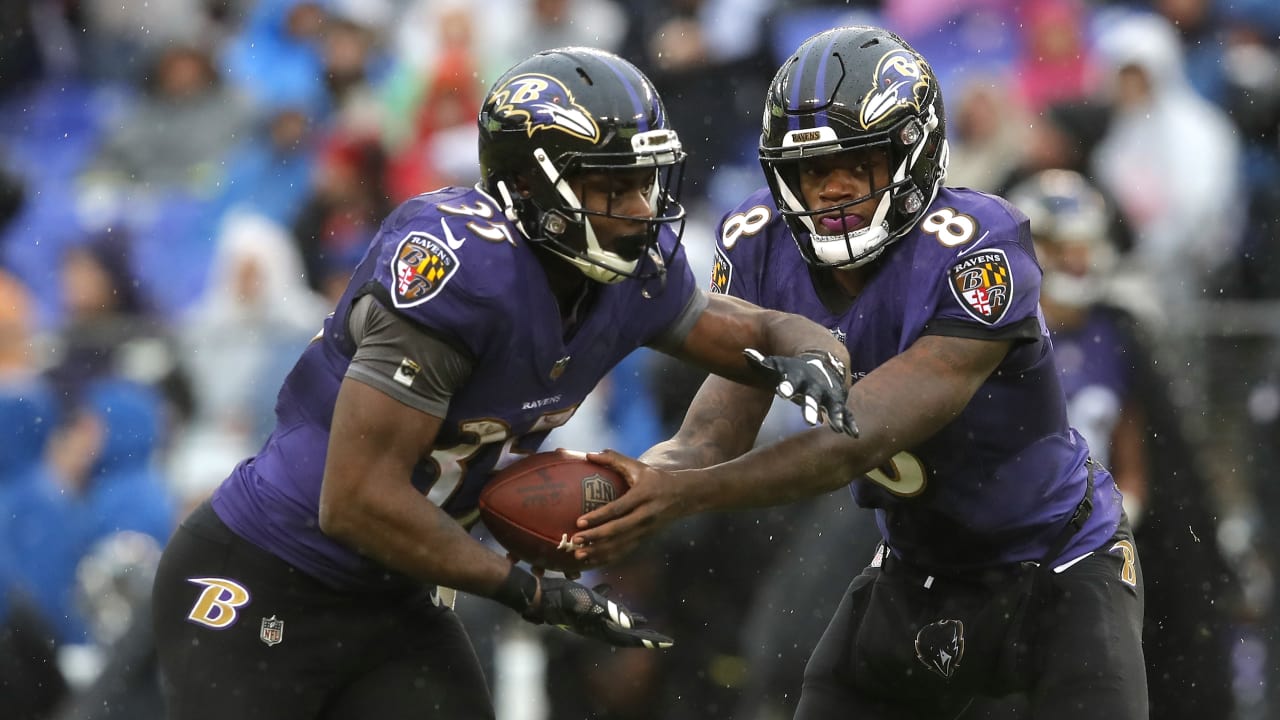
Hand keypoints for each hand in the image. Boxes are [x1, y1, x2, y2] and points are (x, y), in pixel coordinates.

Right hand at [526, 578, 673, 648]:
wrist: (536, 595)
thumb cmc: (562, 598)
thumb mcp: (589, 603)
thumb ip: (611, 612)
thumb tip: (633, 623)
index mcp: (599, 627)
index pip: (629, 638)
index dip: (648, 640)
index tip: (667, 643)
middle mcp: (594, 625)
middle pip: (625, 633)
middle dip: (644, 635)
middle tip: (663, 639)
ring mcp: (586, 616)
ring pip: (613, 621)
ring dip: (629, 619)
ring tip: (645, 620)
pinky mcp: (578, 605)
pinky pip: (598, 604)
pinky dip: (608, 601)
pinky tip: (610, 589)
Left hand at [571, 450, 683, 566]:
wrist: (686, 496)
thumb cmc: (657, 479)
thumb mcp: (638, 467)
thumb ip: (613, 459)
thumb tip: (588, 454)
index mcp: (642, 496)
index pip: (618, 508)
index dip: (599, 516)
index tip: (579, 522)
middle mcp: (645, 516)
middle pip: (618, 530)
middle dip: (595, 538)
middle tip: (575, 541)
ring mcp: (646, 530)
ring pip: (621, 545)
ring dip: (599, 552)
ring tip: (578, 555)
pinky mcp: (645, 539)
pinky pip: (625, 552)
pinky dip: (608, 558)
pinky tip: (592, 561)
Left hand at [743, 348, 858, 435]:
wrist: (822, 362)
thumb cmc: (793, 369)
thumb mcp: (778, 365)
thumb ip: (762, 363)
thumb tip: (745, 353)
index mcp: (798, 377)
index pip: (791, 382)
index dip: (787, 387)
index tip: (782, 393)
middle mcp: (815, 385)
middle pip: (813, 397)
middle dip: (811, 407)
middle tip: (808, 420)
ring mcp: (828, 394)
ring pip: (833, 406)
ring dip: (835, 416)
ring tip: (837, 428)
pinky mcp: (838, 402)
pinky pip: (846, 414)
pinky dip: (850, 423)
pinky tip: (854, 435)